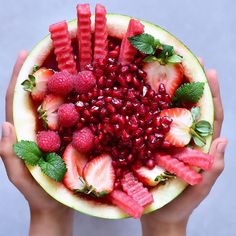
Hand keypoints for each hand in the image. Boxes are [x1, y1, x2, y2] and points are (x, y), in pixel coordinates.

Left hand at [0, 52, 73, 235]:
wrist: (56, 206)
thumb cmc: (38, 193)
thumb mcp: (20, 175)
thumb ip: (10, 154)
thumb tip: (5, 123)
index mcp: (22, 134)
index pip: (15, 102)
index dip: (18, 79)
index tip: (24, 57)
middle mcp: (36, 129)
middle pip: (33, 97)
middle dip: (37, 75)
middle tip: (46, 55)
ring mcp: (51, 133)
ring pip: (51, 105)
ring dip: (55, 86)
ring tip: (64, 67)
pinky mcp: (65, 139)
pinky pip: (66, 119)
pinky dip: (70, 104)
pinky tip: (79, 94)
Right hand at [141, 68, 226, 235]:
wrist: (161, 214)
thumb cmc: (182, 202)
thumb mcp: (201, 186)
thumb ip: (214, 167)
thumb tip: (224, 141)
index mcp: (203, 146)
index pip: (212, 117)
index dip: (213, 95)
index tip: (211, 73)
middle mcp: (189, 140)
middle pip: (196, 109)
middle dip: (197, 86)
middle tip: (193, 63)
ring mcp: (173, 142)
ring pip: (178, 115)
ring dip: (177, 94)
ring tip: (174, 73)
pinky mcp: (158, 145)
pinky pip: (160, 126)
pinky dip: (159, 111)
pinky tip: (152, 99)